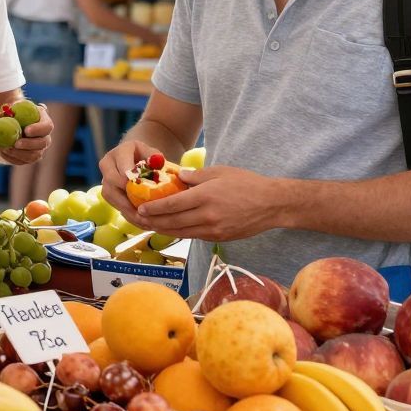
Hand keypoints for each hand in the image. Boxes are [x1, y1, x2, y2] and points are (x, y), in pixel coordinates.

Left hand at [0, 105, 53, 166]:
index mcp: (43, 120)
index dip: (38, 129)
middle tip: (16, 143)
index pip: (47, 126)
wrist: (6, 126)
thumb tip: (5, 114)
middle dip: (29, 144)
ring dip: (19, 153)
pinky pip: (24, 161)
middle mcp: (45, 136)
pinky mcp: (30, 157)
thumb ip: (11, 111)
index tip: (26, 130)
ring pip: (34, 155)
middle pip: (43, 143)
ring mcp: (39, 148)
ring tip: (5, 149)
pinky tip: (3, 152)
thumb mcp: (11, 108)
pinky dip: (12, 158)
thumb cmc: (10, 113)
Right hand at [97, 139, 160, 226]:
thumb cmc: (148, 157)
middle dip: (127, 197)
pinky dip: (128, 214)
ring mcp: (105, 178)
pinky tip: (142, 223)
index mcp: (120, 152)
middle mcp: (107, 164)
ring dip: (127, 210)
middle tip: (144, 210)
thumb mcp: (155, 154)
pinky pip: (114, 204)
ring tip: (144, 221)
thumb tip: (166, 173)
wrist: (136, 157)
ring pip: (111, 196)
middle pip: (111, 181)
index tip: (143, 190)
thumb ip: (159, 162)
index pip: (122, 165)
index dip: (130, 178)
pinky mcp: (108, 192)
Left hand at [134, 165, 286, 241]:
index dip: (154, 208)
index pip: (172, 205)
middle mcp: (207, 216)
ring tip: (149, 225)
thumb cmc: (246, 184)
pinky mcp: (219, 238)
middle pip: (172, 222)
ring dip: (163, 230)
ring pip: (181, 233)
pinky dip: (180, 233)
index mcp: (205, 197)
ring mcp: (213, 229)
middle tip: (138, 219)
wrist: (273, 205)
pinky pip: (194, 236)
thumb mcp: (219, 172)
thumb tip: (176, 177)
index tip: (140, 208)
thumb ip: (195, 176)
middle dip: (153, 222)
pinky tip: (170, 228)